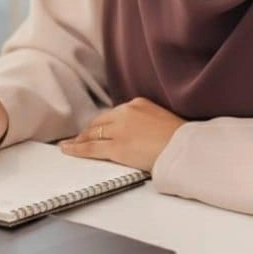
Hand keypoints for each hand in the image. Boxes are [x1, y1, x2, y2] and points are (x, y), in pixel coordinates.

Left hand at [59, 97, 185, 172]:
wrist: (184, 148)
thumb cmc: (179, 138)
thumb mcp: (162, 119)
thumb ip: (146, 121)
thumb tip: (138, 133)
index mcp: (138, 103)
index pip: (114, 113)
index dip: (102, 123)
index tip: (97, 128)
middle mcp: (126, 112)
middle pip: (100, 121)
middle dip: (88, 129)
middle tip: (79, 136)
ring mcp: (120, 129)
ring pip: (92, 133)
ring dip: (80, 138)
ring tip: (69, 144)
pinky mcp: (116, 147)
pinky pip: (91, 148)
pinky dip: (77, 149)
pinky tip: (68, 149)